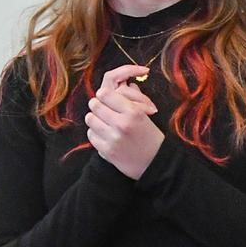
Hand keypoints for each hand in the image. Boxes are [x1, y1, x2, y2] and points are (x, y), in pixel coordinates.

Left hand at [86, 64, 163, 178]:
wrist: (155, 163)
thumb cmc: (151, 137)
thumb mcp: (147, 114)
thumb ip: (134, 98)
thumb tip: (127, 83)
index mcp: (133, 112)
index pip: (104, 93)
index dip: (105, 94)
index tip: (109, 98)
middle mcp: (121, 124)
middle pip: (94, 104)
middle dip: (99, 105)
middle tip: (105, 109)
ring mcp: (112, 138)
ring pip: (90, 118)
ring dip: (96, 118)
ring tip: (104, 122)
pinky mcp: (106, 151)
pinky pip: (91, 134)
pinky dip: (96, 133)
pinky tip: (105, 135)